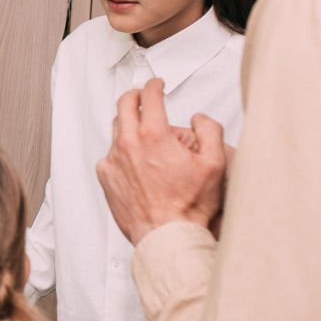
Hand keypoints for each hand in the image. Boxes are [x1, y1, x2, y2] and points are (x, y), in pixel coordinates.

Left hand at [96, 79, 225, 244]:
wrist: (166, 235)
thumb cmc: (188, 206)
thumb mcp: (214, 164)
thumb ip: (209, 131)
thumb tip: (199, 118)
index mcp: (154, 135)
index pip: (149, 96)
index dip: (155, 85)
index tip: (157, 85)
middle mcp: (129, 144)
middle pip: (124, 104)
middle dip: (135, 95)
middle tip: (143, 96)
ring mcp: (113, 160)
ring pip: (116, 129)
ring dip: (128, 123)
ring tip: (142, 129)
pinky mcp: (106, 177)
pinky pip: (109, 154)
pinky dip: (120, 150)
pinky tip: (134, 159)